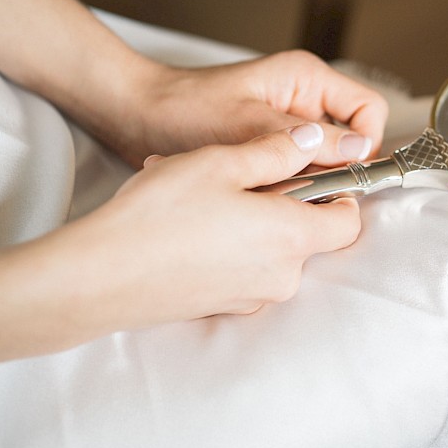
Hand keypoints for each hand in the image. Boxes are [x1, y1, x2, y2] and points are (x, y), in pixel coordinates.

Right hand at [60, 123, 361, 330]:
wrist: (99, 277)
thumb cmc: (160, 215)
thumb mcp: (222, 163)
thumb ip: (277, 151)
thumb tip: (314, 140)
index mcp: (292, 239)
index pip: (349, 221)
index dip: (337, 192)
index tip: (310, 171)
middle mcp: (281, 277)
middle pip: (308, 235)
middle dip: (282, 201)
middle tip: (236, 174)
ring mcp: (252, 297)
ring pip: (272, 249)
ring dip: (249, 219)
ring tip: (198, 193)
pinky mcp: (223, 307)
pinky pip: (243, 268)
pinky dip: (228, 243)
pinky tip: (186, 223)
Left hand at [101, 50, 388, 169]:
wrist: (138, 117)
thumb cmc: (185, 109)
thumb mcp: (249, 125)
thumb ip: (307, 139)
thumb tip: (359, 151)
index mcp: (308, 79)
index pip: (369, 111)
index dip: (365, 145)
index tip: (343, 174)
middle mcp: (306, 99)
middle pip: (351, 139)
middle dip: (333, 168)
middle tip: (300, 186)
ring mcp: (291, 124)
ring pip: (326, 160)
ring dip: (305, 179)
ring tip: (270, 187)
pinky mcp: (274, 145)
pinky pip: (299, 169)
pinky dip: (285, 183)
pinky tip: (259, 190)